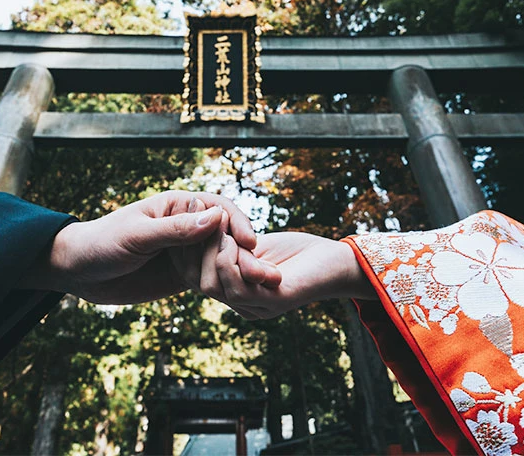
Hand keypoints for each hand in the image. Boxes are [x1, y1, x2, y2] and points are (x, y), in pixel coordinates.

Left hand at [20, 191, 260, 303]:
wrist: (79, 270)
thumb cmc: (102, 243)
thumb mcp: (137, 236)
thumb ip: (175, 230)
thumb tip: (214, 218)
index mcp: (177, 204)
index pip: (217, 207)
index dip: (237, 223)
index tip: (250, 243)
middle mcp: (186, 225)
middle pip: (226, 233)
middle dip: (245, 251)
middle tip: (265, 271)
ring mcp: (186, 250)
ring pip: (222, 256)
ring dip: (241, 269)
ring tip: (260, 285)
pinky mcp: (183, 274)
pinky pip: (211, 276)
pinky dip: (227, 283)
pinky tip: (242, 295)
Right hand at [200, 231, 375, 318]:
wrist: (338, 261)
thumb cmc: (298, 252)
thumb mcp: (255, 246)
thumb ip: (231, 245)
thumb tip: (200, 226)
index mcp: (236, 293)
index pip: (194, 278)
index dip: (186, 249)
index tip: (189, 217)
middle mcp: (242, 306)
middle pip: (197, 282)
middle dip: (195, 247)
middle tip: (204, 217)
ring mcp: (257, 307)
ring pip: (212, 285)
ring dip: (212, 250)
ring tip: (220, 225)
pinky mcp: (274, 303)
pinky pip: (236, 288)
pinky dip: (228, 261)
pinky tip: (232, 240)